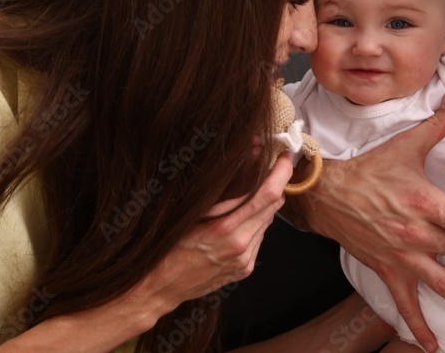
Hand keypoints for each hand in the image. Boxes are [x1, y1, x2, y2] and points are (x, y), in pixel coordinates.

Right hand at [133, 153, 292, 309]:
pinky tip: (236, 223)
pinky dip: (254, 225)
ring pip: (268, 221)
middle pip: (274, 205)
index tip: (285, 157)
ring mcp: (245, 259)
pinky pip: (259, 237)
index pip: (269, 194)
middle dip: (275, 184)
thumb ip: (225, 189)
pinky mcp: (245, 268)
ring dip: (263, 206)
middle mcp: (241, 245)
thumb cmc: (168, 244)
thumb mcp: (191, 211)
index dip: (282, 172)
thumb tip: (250, 158)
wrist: (160, 286)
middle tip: (266, 169)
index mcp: (226, 228)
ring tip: (243, 199)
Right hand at [297, 92, 444, 352]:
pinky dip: (419, 326)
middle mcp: (418, 233)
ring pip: (444, 286)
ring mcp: (402, 255)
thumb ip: (437, 124)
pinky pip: (405, 303)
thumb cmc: (371, 168)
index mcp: (427, 203)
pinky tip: (433, 345)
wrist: (328, 192)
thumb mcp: (406, 145)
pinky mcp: (387, 269)